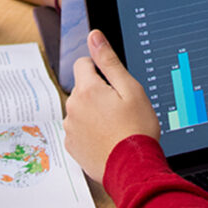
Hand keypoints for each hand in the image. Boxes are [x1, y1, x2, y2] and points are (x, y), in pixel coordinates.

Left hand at [64, 30, 159, 183]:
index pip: (83, 63)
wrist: (133, 170)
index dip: (99, 69)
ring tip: (115, 127)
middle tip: (120, 108)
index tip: (113, 84)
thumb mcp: (130, 89)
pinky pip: (78, 130)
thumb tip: (94, 36)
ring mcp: (70, 128)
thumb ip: (109, 60)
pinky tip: (107, 139)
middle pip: (82, 88)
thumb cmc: (136, 130)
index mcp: (86, 90)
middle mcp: (73, 107)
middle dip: (97, 93)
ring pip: (80, 110)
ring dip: (93, 113)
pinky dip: (90, 132)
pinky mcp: (72, 147)